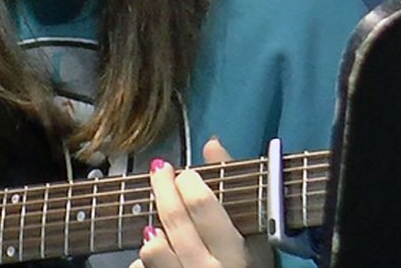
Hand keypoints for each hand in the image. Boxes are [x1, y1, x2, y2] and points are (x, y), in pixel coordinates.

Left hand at [129, 137, 272, 267]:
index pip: (202, 206)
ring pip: (152, 249)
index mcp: (236, 255)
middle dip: (163, 188)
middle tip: (160, 171)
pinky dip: (145, 259)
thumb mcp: (255, 237)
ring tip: (161, 222)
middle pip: (173, 220)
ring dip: (154, 230)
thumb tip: (212, 143)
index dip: (188, 183)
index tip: (185, 174)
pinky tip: (159, 253)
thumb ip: (233, 189)